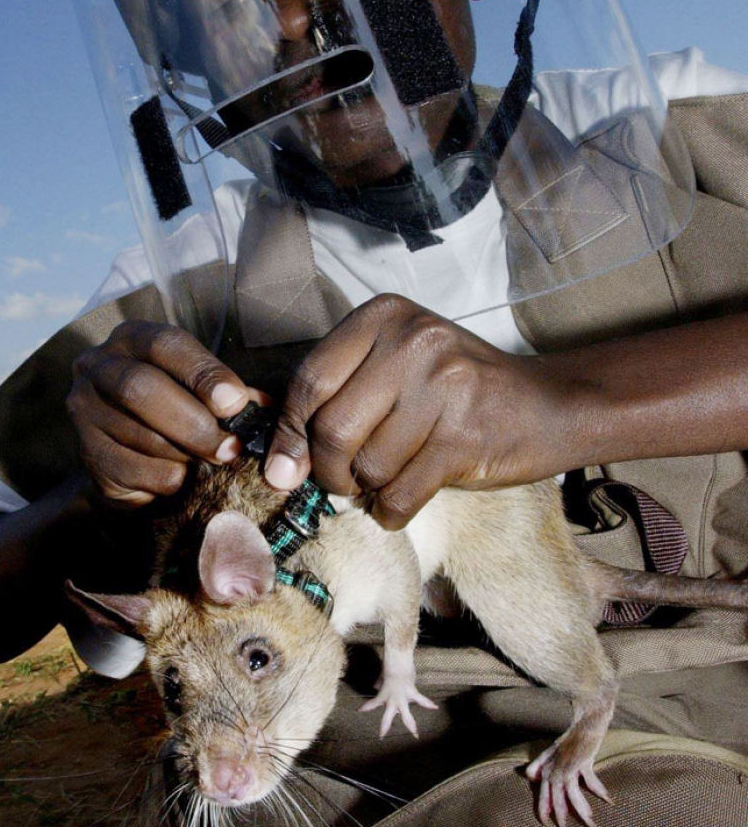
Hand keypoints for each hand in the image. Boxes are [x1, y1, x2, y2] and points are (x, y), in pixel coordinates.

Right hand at [68, 320, 258, 505]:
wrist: (132, 460)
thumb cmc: (175, 413)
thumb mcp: (202, 393)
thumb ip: (231, 395)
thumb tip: (266, 408)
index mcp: (132, 339)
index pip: (166, 344)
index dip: (203, 372)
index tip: (235, 403)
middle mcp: (98, 366)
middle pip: (141, 388)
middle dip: (193, 422)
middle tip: (229, 448)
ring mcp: (84, 410)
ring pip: (138, 433)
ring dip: (184, 455)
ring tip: (209, 464)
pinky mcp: (86, 453)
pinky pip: (131, 469)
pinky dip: (165, 478)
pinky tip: (180, 478)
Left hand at [262, 294, 566, 528]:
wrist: (547, 405)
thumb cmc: (455, 390)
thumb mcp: (394, 367)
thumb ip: (338, 396)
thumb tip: (279, 462)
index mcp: (384, 316)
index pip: (310, 381)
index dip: (290, 433)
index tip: (285, 466)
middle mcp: (413, 342)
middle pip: (332, 427)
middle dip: (327, 470)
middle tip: (341, 482)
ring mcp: (443, 387)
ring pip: (367, 465)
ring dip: (367, 489)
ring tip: (385, 479)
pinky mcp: (465, 436)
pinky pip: (400, 494)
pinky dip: (390, 511)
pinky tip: (398, 502)